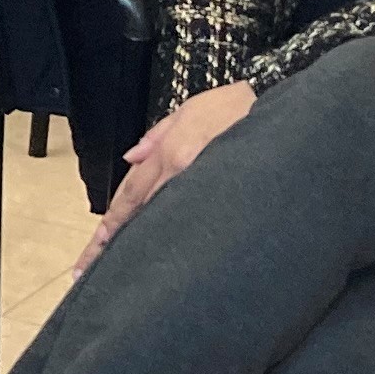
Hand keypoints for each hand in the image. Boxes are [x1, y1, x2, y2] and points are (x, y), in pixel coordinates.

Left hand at [71, 80, 256, 276]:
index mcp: (172, 154)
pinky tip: (170, 252)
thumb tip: (132, 157)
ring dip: (145, 241)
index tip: (96, 244)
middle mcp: (184, 175)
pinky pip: (193, 216)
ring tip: (124, 265)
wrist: (279, 113)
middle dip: (117, 239)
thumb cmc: (237, 108)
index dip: (111, 222)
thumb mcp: (189, 110)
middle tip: (95, 265)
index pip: (131, 194)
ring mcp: (204, 187)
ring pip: (165, 219)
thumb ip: (158, 135)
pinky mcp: (226, 196)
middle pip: (142, 213)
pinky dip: (178, 233)